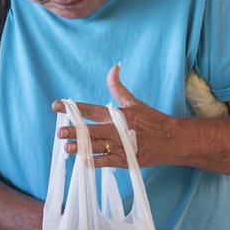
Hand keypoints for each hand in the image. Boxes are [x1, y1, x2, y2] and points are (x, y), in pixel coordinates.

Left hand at [54, 66, 182, 167]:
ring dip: (82, 147)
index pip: (91, 109)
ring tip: (68, 148)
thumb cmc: (152, 120)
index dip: (73, 107)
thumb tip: (114, 66)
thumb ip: (118, 87)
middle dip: (75, 131)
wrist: (172, 139)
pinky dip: (97, 162)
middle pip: (92, 130)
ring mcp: (123, 145)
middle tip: (59, 132)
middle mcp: (118, 129)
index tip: (56, 105)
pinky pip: (109, 161)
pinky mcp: (127, 159)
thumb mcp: (134, 102)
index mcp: (118, 114)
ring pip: (98, 146)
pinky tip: (84, 162)